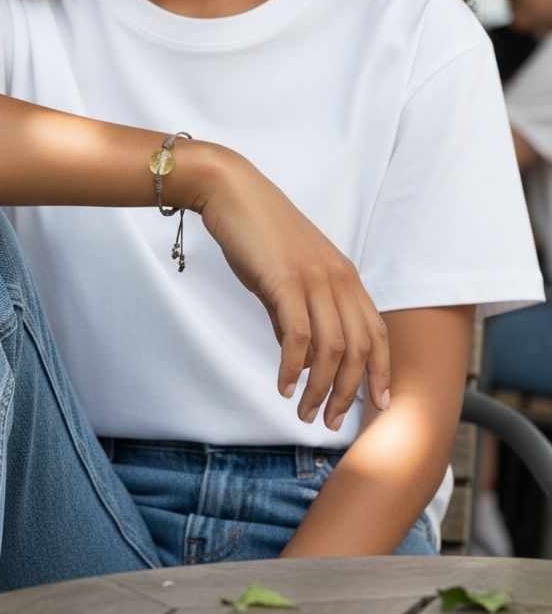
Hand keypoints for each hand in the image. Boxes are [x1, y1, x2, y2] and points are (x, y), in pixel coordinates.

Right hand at [196, 150, 389, 429]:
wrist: (232, 191)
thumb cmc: (257, 231)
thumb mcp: (288, 273)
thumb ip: (298, 312)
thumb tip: (299, 354)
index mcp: (345, 276)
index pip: (376, 332)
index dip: (381, 371)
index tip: (378, 404)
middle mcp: (338, 278)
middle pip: (359, 348)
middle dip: (349, 392)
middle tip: (331, 421)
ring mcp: (314, 278)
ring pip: (332, 348)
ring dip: (321, 388)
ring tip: (306, 412)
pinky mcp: (285, 280)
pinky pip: (298, 335)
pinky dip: (293, 366)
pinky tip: (283, 385)